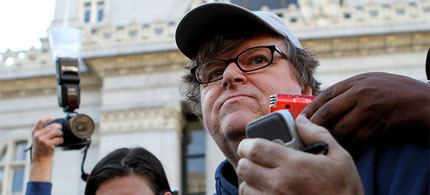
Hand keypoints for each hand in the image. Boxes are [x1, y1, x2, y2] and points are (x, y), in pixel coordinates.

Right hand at [30, 117, 63, 181]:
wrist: (40, 158)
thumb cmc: (41, 147)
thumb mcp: (38, 138)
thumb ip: (42, 131)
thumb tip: (53, 122)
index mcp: (35, 132)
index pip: (41, 121)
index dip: (47, 118)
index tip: (53, 118)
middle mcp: (38, 135)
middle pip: (52, 126)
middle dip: (58, 126)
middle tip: (60, 128)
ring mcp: (42, 139)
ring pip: (56, 132)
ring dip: (60, 133)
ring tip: (60, 135)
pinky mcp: (48, 144)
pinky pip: (59, 138)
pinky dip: (61, 140)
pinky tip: (60, 141)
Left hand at [236, 115, 362, 194]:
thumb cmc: (345, 191)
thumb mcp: (339, 158)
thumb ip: (317, 134)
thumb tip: (301, 120)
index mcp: (294, 165)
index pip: (254, 148)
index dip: (248, 144)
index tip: (251, 144)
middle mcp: (279, 184)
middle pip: (244, 167)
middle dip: (248, 160)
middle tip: (257, 159)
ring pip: (244, 186)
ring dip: (250, 179)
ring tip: (264, 176)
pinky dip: (256, 194)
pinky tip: (269, 190)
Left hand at [302, 72, 429, 148]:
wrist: (425, 103)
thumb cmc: (398, 91)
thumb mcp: (372, 81)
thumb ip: (350, 90)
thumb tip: (326, 103)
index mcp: (356, 81)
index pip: (325, 95)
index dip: (310, 109)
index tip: (300, 119)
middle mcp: (360, 93)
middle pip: (327, 112)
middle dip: (314, 125)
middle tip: (305, 134)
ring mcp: (369, 110)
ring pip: (340, 128)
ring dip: (330, 138)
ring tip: (323, 143)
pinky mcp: (378, 126)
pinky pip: (356, 140)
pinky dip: (347, 145)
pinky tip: (343, 148)